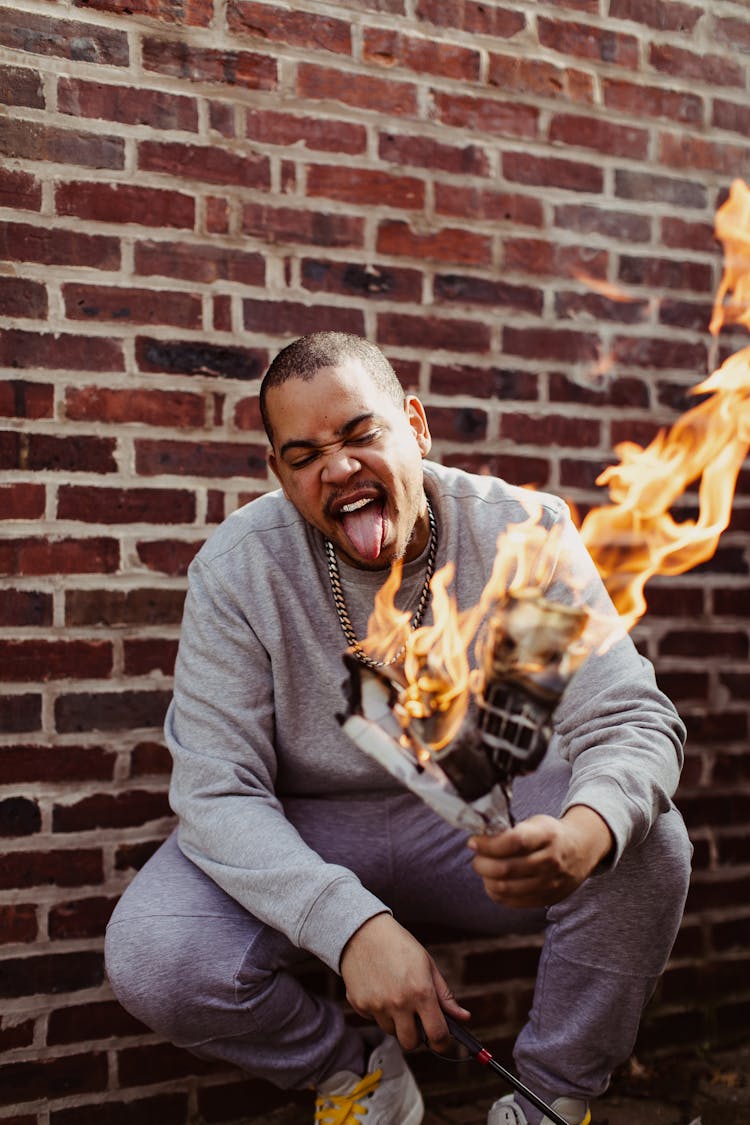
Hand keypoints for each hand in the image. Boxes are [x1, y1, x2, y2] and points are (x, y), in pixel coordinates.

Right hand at [340, 913, 469, 1051]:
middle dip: (416, 1036)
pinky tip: (378, 988)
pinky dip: (378, 1010)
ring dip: (395, 1021)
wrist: (363, 931)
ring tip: (394, 995)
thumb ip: (445, 996)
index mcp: (421, 992)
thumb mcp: (427, 965)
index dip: (442, 1042)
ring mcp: (377, 1006)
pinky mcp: (360, 1005)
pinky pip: (373, 1019)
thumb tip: (463, 1017)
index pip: (437, 1034)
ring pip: (390, 1031)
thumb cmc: (399, 945)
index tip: (442, 1039)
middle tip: (416, 1020)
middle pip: (411, 1043)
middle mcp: (399, 1003)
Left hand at [468, 805, 613, 908]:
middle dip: (482, 863)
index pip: (513, 842)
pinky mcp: (547, 899)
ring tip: (483, 868)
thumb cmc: (551, 834)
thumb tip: (480, 840)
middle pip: (506, 868)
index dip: (488, 844)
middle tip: (476, 856)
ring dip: (486, 878)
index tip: (474, 842)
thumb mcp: (536, 823)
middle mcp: (551, 861)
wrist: (582, 849)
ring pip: (506, 887)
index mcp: (548, 835)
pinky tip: (492, 882)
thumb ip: (512, 831)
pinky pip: (512, 901)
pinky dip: (495, 892)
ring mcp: (551, 883)